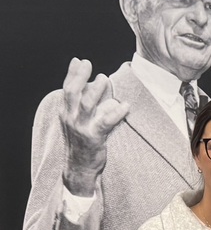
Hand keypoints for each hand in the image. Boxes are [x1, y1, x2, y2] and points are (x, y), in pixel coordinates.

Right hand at [60, 58, 129, 195]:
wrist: (80, 168)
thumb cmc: (83, 143)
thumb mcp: (78, 122)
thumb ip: (84, 105)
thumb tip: (94, 84)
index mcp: (66, 113)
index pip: (67, 89)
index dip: (72, 74)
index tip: (78, 60)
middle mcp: (70, 118)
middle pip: (72, 92)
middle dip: (78, 76)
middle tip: (87, 63)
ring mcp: (81, 128)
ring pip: (87, 104)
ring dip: (96, 90)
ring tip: (104, 78)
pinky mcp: (94, 138)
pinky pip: (105, 122)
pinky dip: (116, 112)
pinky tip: (125, 105)